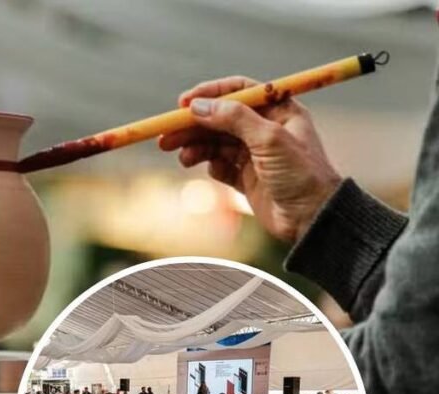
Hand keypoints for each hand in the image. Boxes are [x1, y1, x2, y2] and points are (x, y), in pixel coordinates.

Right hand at [159, 76, 341, 242]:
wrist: (312, 218)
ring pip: (215, 143)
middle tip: (166, 135)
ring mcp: (254, 154)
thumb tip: (199, 106)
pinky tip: (206, 169)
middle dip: (193, 126)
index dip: (210, 94)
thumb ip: (234, 119)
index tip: (184, 103)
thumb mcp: (269, 139)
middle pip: (220, 119)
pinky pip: (219, 165)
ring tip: (182, 158)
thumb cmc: (301, 174)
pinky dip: (208, 165)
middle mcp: (265, 129)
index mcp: (279, 110)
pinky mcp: (245, 177)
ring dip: (196, 147)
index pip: (239, 91)